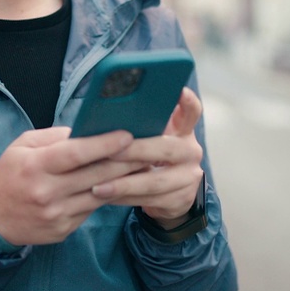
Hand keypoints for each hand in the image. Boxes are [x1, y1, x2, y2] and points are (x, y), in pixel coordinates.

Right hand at [0, 127, 138, 245]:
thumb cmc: (10, 174)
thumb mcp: (22, 146)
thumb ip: (54, 137)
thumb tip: (88, 130)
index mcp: (35, 166)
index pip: (75, 153)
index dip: (103, 144)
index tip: (128, 135)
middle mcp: (47, 192)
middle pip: (95, 175)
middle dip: (125, 161)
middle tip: (149, 149)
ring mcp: (56, 214)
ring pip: (99, 195)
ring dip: (124, 181)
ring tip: (144, 167)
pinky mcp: (63, 230)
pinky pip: (91, 210)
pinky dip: (107, 197)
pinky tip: (122, 186)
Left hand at [90, 88, 203, 224]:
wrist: (171, 196)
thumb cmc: (152, 159)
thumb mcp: (153, 139)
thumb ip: (142, 127)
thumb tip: (105, 116)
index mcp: (183, 131)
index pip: (192, 111)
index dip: (187, 101)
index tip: (178, 90)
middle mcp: (191, 152)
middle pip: (166, 148)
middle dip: (135, 151)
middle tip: (109, 152)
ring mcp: (189, 177)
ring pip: (155, 181)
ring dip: (123, 184)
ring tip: (97, 186)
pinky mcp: (181, 200)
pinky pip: (149, 200)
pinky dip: (124, 199)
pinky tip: (105, 198)